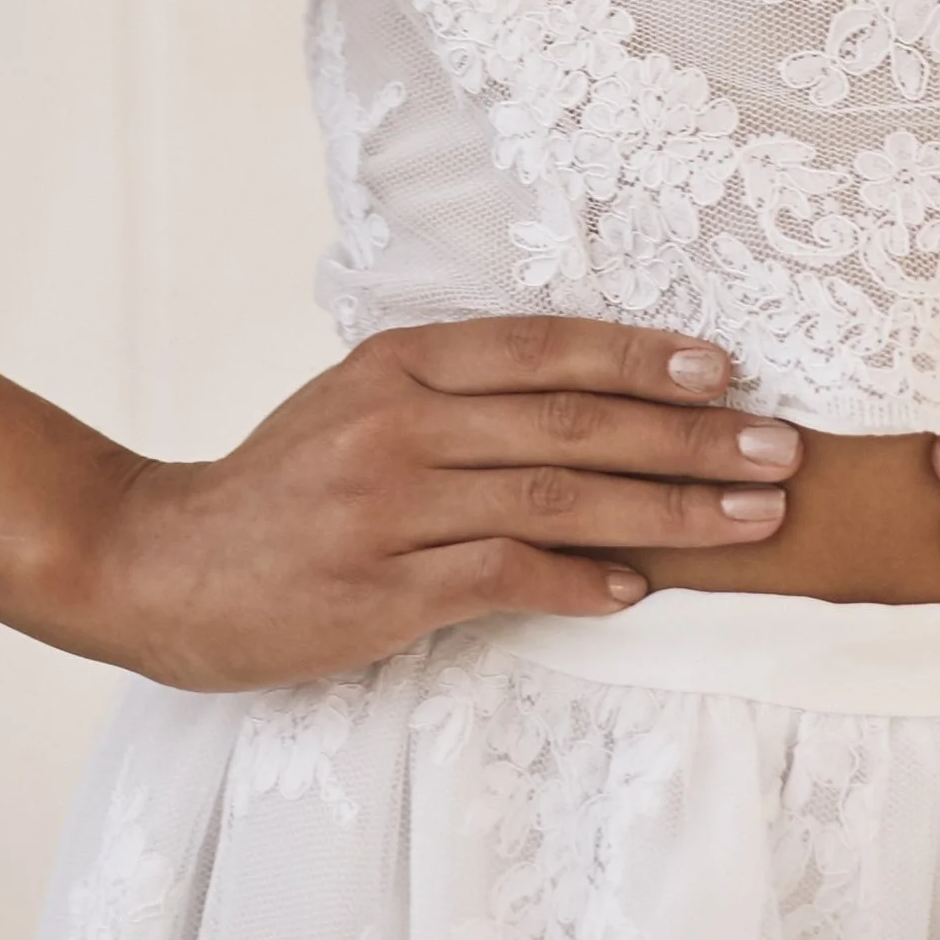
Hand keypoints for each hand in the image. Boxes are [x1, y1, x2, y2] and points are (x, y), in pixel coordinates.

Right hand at [81, 317, 802, 691]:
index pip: (545, 347)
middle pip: (570, 422)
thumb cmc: (282, 484)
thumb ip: (460, 392)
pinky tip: (637, 589)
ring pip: (554, 499)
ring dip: (666, 511)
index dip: (642, 356)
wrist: (160, 564)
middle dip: (689, 437)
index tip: (727, 371)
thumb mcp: (360, 401)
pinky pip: (502, 579)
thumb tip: (597, 396)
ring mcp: (386, 508)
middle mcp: (397, 423)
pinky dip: (579, 582)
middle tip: (779, 451)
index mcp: (399, 363)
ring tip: (748, 523)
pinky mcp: (377, 592)